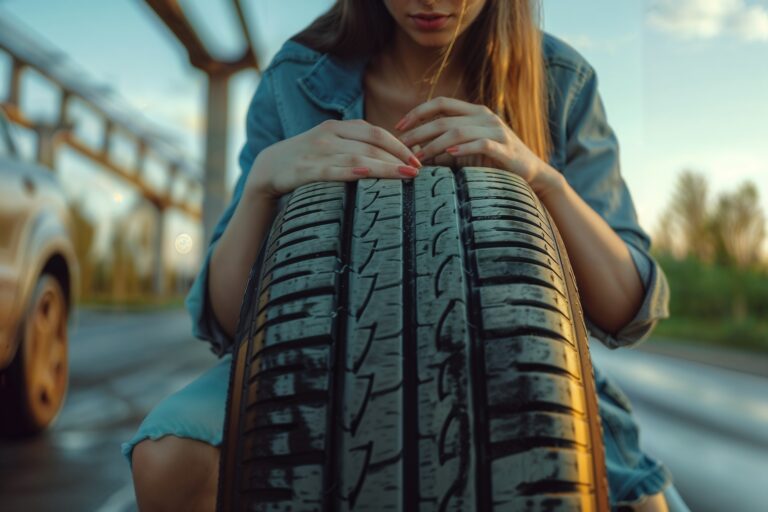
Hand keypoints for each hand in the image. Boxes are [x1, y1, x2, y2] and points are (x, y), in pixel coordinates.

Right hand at [246, 119, 421, 198]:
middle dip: (398, 157)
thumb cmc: (307, 159)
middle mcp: (329, 136)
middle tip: (420, 170)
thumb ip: (355, 145)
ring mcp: (317, 152)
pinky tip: (368, 175)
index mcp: (337, 127)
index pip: (375, 132)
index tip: (417, 159)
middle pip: (371, 144)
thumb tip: (390, 156)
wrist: (268, 168)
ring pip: (357, 157)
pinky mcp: (306, 170)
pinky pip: (332, 170)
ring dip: (384, 167)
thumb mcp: (331, 145)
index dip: (399, 144)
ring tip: (406, 176)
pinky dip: (351, 172)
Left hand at [397, 97, 561, 196]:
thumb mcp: (470, 146)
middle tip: (401, 146)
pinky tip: (449, 155)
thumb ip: (449, 142)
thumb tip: (416, 149)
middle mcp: (484, 116)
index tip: (398, 126)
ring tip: (419, 157)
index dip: (418, 112)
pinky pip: (480, 144)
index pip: (441, 103)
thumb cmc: (496, 161)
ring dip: (434, 145)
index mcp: (474, 112)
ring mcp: (496, 130)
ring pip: (457, 131)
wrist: (532, 172)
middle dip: (419, 132)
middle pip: (444, 119)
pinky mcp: (505, 147)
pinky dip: (463, 149)